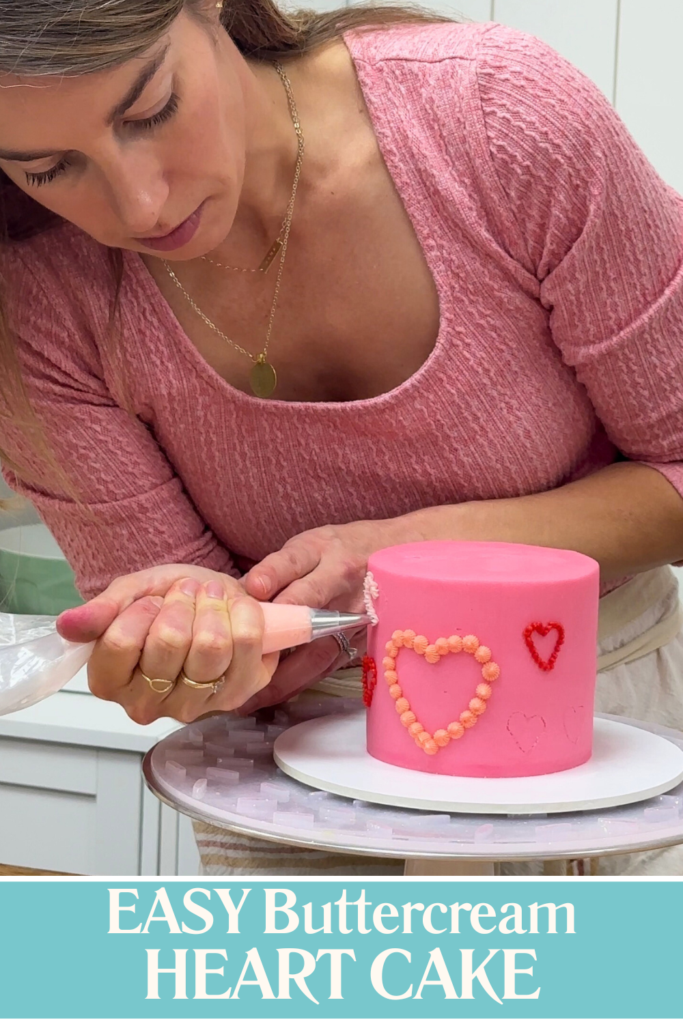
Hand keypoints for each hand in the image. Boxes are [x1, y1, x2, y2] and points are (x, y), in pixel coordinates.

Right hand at [56, 566, 278, 724]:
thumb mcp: (129, 593)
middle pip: (170, 642)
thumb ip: (101, 610)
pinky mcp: (237, 695)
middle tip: (185, 593)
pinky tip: (234, 609)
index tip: (153, 600)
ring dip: (213, 606)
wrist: (208, 601)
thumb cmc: (165, 602)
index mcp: (109, 682)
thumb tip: (68, 624)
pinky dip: (244, 613)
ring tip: (209, 598)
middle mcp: (148, 704)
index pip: (121, 643)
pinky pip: (247, 645)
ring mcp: (195, 706)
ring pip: (212, 646)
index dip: (143, 609)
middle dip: (182, 602)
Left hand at [238, 519, 410, 710]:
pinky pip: (326, 666)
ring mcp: (354, 614)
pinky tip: (272, 697)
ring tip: (248, 696)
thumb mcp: (311, 545)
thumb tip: (236, 599)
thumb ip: (277, 570)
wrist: (399, 555)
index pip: (295, 561)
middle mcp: (340, 580)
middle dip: (276, 631)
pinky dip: (299, 682)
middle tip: (241, 654)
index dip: (272, 574)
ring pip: (317, 647)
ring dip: (282, 674)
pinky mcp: (362, 640)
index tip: (252, 589)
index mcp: (323, 549)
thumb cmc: (343, 550)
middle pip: (308, 605)